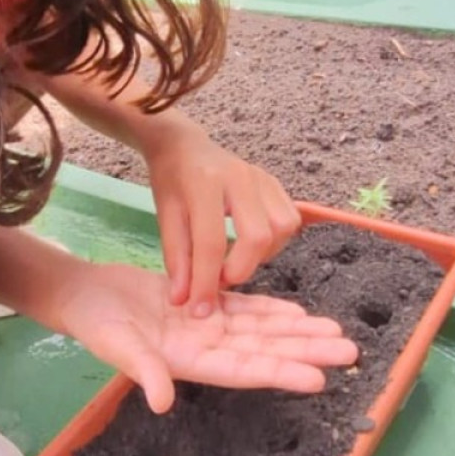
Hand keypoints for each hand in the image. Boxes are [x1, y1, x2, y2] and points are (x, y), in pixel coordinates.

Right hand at [51, 262, 356, 413]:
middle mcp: (206, 348)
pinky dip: (272, 311)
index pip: (244, 371)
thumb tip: (160, 402)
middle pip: (265, 351)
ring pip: (262, 330)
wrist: (82, 296)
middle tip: (349, 351)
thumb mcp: (117, 347)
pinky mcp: (202, 304)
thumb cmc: (96, 324)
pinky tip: (299, 313)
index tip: (318, 379)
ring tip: (337, 332)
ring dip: (298, 332)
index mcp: (190, 363)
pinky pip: (244, 308)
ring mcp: (206, 327)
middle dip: (306, 351)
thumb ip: (142, 372)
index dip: (281, 373)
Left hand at [142, 124, 300, 315]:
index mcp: (205, 183)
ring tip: (232, 260)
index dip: (207, 281)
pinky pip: (289, 221)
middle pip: (258, 235)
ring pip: (282, 229)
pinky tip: (249, 245)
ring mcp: (264, 178)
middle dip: (241, 269)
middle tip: (219, 280)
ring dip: (260, 256)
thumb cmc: (172, 182)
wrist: (185, 147)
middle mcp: (241, 177)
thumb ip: (177, 258)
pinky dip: (273, 242)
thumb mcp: (165, 217)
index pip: (212, 241)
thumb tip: (184, 300)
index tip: (200, 309)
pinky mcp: (276, 183)